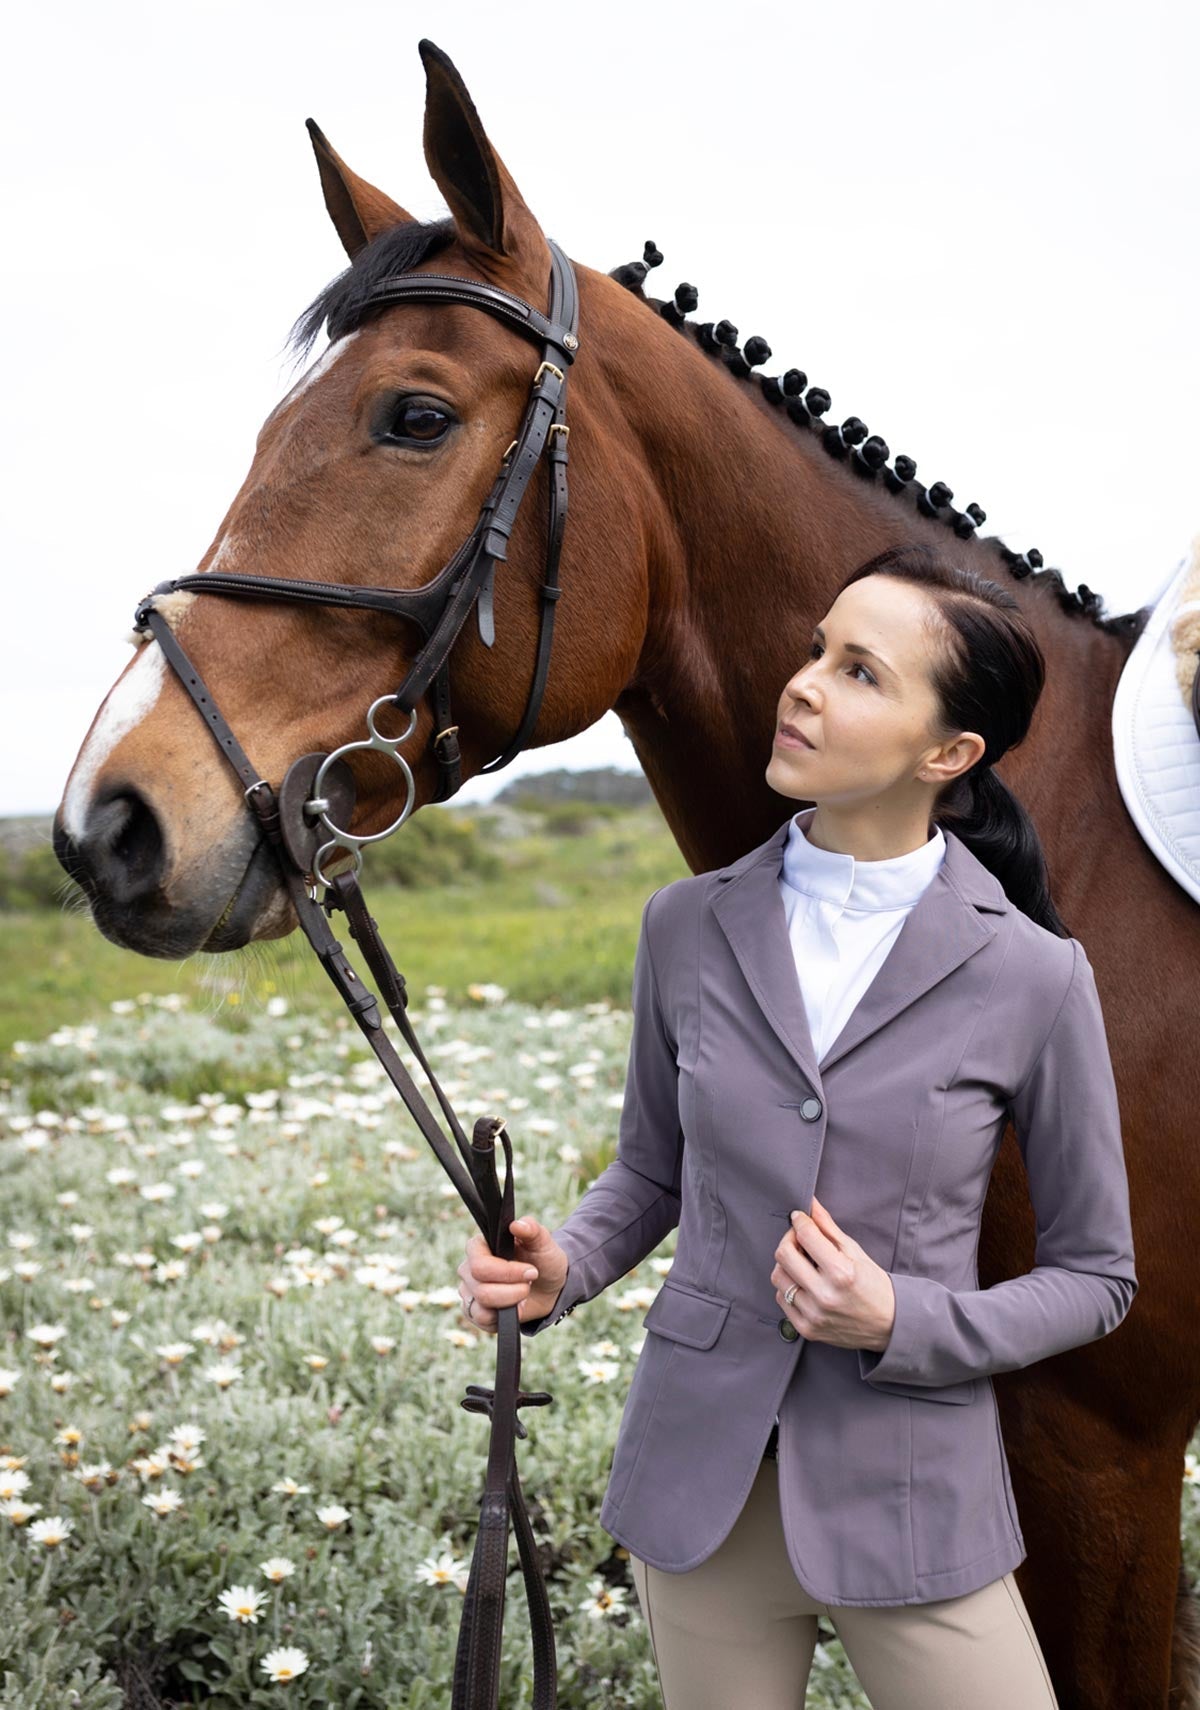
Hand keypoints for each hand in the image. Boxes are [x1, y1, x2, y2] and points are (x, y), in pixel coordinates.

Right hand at [457, 1216, 568, 1334]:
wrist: (548, 1285)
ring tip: (523, 1294)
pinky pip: (482, 1321)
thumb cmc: (542, 1259)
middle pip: (481, 1289)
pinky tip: (515, 1307)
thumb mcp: (543, 1242)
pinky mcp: (474, 1312)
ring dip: (510, 1303)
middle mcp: (468, 1268)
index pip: (479, 1264)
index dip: (507, 1272)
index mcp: (479, 1246)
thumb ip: (532, 1229)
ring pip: (481, 1308)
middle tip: (529, 1283)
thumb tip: (516, 1225)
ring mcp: (469, 1291)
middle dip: (513, 1291)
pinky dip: (504, 1317)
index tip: (531, 1271)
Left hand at [771, 1194, 895, 1352]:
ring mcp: (814, 1315)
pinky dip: (788, 1287)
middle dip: (789, 1240)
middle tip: (799, 1239)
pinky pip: (782, 1300)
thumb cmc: (874, 1285)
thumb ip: (828, 1228)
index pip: (805, 1236)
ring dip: (786, 1265)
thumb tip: (810, 1205)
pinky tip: (802, 1283)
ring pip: (778, 1277)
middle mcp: (825, 1295)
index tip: (799, 1217)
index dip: (799, 1221)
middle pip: (784, 1255)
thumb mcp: (855, 1252)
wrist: (889, 1325)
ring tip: (802, 1263)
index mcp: (841, 1273)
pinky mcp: (807, 1329)